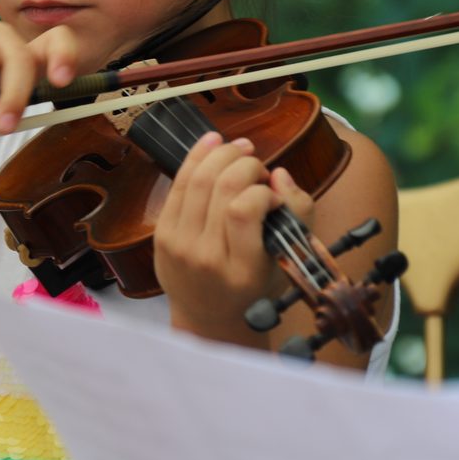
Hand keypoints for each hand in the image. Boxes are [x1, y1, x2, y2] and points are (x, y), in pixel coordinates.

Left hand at [154, 131, 311, 347]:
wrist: (208, 316)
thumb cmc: (254, 287)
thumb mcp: (286, 259)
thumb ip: (298, 214)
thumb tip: (279, 173)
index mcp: (241, 270)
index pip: (243, 210)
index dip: (261, 190)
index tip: (272, 196)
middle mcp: (205, 257)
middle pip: (220, 188)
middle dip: (245, 164)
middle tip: (258, 166)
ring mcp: (178, 245)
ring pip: (197, 180)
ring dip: (221, 154)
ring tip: (241, 149)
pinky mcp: (161, 233)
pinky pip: (178, 184)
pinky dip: (196, 158)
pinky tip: (213, 142)